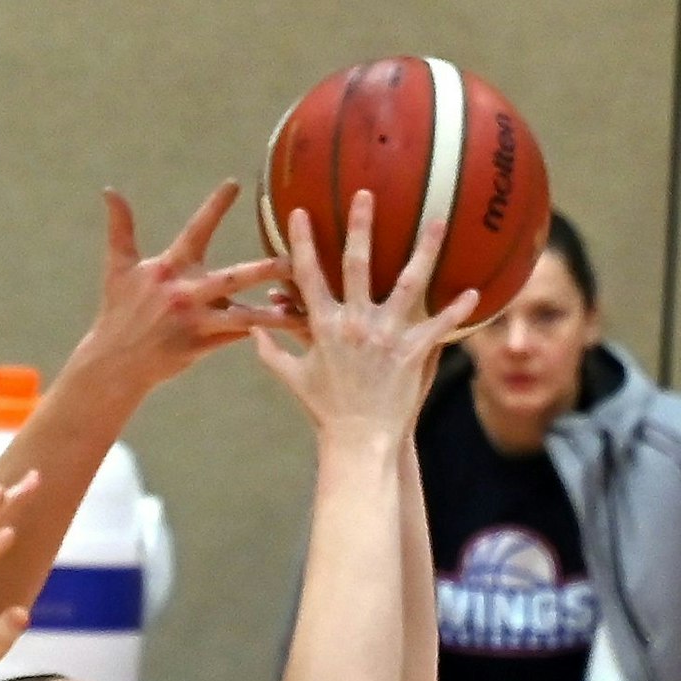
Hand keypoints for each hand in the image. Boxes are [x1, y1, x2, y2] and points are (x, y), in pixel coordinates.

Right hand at [73, 181, 297, 387]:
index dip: (213, 207)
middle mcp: (184, 294)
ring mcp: (194, 322)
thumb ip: (120, 228)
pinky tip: (287, 328)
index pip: (194, 231)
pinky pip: (237, 337)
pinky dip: (261, 332)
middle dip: (264, 269)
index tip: (234, 184)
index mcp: (168, 269)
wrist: (114, 362)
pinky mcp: (200, 347)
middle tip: (294, 259)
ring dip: (273, 312)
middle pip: (232, 278)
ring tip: (303, 307)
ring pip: (243, 316)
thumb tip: (109, 190)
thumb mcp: (117, 269)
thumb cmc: (118, 311)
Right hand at [252, 191, 478, 440]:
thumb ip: (271, 352)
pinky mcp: (414, 351)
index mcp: (322, 325)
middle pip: (356, 264)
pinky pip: (440, 324)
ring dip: (424, 250)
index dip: (302, 242)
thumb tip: (252, 331)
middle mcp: (354, 323)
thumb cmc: (324, 410)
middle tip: (365, 195)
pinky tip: (474, 291)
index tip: (300, 212)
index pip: (308, 275)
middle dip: (360, 227)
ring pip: (408, 283)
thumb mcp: (292, 378)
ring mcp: (386, 335)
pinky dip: (457, 309)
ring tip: (437, 221)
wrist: (357, 439)